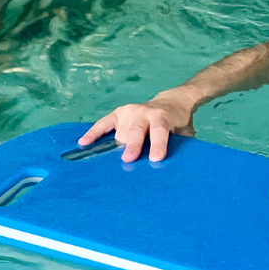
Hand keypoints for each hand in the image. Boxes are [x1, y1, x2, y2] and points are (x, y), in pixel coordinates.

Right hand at [78, 87, 198, 162]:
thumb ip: (180, 145)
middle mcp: (144, 112)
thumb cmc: (178, 123)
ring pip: (120, 132)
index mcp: (162, 116)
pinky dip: (93, 133)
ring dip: (117, 146)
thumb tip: (175, 167)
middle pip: (136, 130)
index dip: (158, 144)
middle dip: (132, 145)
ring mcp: (130, 112)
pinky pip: (103, 123)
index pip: (159, 131)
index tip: (155, 158)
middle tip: (128, 159)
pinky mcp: (118, 113)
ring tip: (106, 161)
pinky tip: (83, 143)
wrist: (172, 102)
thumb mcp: (185, 132)